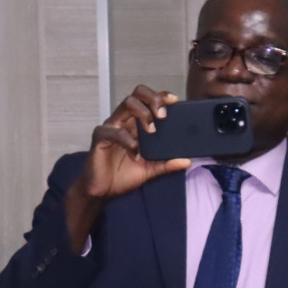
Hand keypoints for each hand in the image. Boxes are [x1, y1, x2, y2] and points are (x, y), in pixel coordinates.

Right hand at [63, 86, 190, 251]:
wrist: (102, 192)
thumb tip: (186, 161)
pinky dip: (127, 140)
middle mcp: (123, 121)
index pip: (147, 101)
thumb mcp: (150, 169)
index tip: (174, 100)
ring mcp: (111, 127)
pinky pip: (113, 131)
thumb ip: (166, 163)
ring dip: (142, 114)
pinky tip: (135, 153)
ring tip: (152, 130)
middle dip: (152, 99)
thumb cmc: (121, 176)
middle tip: (163, 115)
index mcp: (134, 124)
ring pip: (126, 105)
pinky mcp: (100, 138)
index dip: (160, 96)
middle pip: (136, 95)